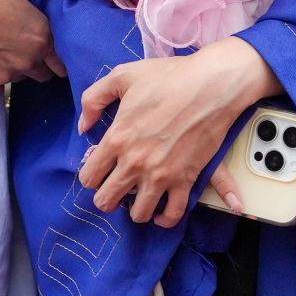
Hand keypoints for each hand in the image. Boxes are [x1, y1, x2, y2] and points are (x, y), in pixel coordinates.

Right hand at [0, 0, 65, 94]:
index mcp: (39, 37)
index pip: (59, 59)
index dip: (52, 53)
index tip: (43, 48)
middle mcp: (25, 61)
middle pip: (41, 73)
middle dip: (33, 62)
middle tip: (13, 42)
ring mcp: (2, 76)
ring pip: (16, 79)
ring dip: (10, 68)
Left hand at [78, 38, 272, 226]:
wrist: (211, 85)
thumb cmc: (169, 77)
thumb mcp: (122, 76)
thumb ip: (93, 99)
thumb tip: (84, 126)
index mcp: (116, 139)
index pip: (88, 176)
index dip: (90, 176)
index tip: (99, 171)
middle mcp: (135, 163)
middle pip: (106, 200)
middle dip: (106, 198)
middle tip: (114, 189)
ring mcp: (160, 175)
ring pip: (138, 214)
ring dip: (135, 210)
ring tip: (137, 200)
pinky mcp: (185, 179)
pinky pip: (173, 214)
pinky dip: (165, 219)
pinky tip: (161, 213)